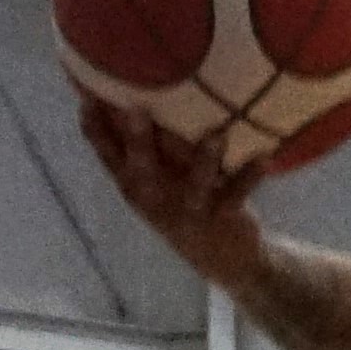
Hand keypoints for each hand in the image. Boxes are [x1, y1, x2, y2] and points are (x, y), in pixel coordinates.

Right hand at [79, 96, 268, 293]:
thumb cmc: (182, 201)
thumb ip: (142, 143)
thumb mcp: (155, 178)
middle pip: (142, 169)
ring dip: (204, 161)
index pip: (107, 155)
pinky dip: (249, 177)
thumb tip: (126, 90)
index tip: (86, 96)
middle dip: (138, 141)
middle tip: (136, 109)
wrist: (223, 259)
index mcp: (135, 185)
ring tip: (215, 136)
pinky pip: (235, 195)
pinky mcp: (220, 218)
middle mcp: (156, 198)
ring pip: (194, 186)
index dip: (95, 129)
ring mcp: (188, 211)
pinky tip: (264, 157)